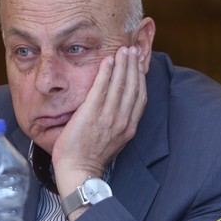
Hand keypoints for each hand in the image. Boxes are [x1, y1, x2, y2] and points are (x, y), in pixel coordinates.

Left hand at [52, 45, 146, 196]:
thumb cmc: (91, 157)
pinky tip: (107, 60)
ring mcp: (108, 117)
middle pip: (133, 86)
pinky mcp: (92, 114)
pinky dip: (106, 72)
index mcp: (129, 127)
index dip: (141, 77)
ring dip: (123, 64)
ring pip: (120, 84)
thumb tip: (118, 109)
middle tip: (132, 49)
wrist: (79, 171)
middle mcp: (123, 120)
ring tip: (123, 50)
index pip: (140, 96)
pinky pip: (102, 88)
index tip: (139, 63)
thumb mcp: (113, 140)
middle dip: (134, 66)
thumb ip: (118, 123)